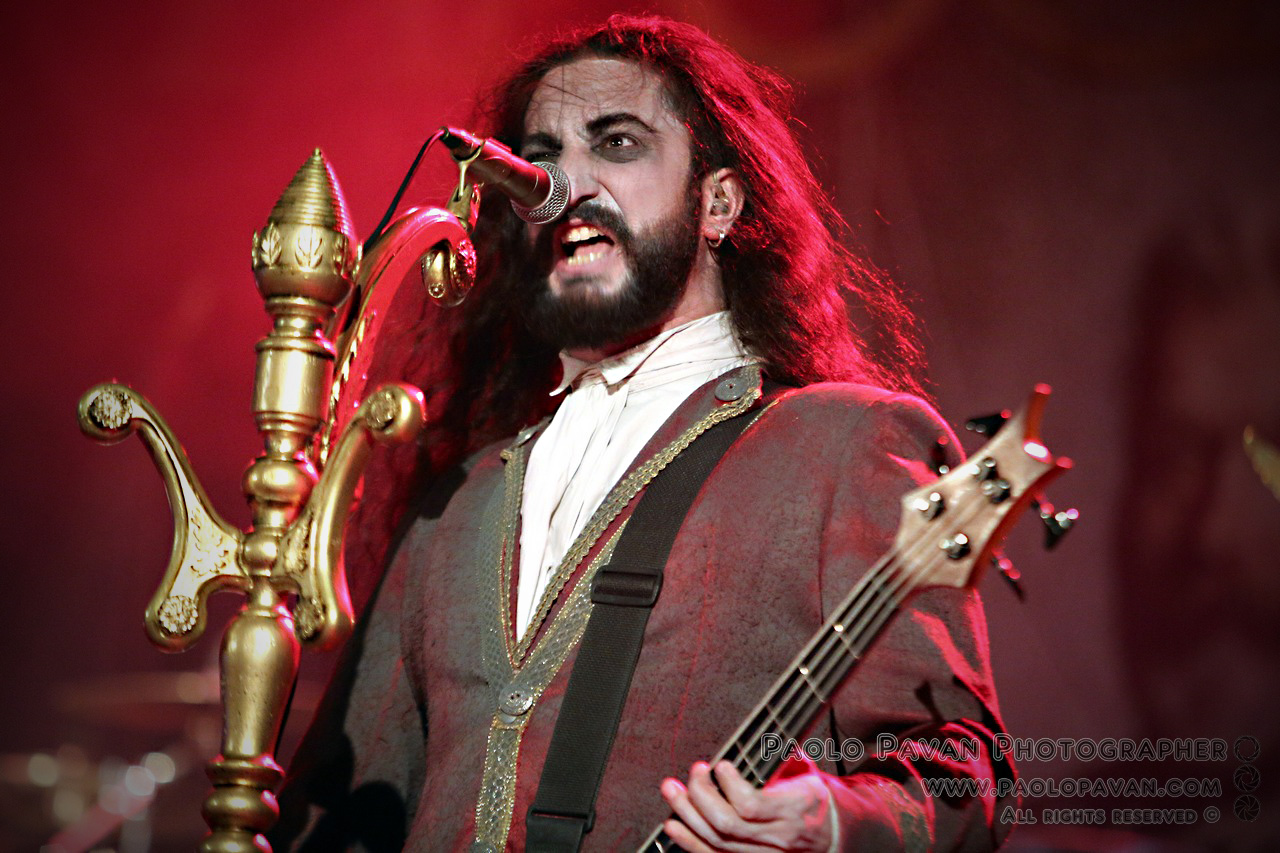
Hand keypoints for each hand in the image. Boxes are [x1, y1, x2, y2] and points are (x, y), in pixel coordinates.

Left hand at [660, 760, 833, 851]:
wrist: (832, 835)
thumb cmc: (814, 799)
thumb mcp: (808, 774)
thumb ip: (783, 757)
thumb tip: (763, 732)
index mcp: (792, 809)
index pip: (751, 805)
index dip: (729, 785)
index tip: (720, 765)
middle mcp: (776, 837)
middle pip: (727, 824)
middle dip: (700, 795)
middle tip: (693, 771)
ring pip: (716, 841)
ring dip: (688, 814)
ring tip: (672, 790)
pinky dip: (689, 842)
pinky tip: (674, 825)